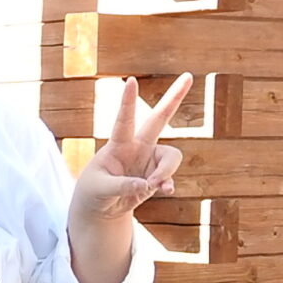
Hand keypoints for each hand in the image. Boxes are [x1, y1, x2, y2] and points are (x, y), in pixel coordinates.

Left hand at [73, 75, 189, 221]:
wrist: (100, 207)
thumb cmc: (93, 192)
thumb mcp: (99, 189)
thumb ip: (122, 186)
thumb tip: (147, 184)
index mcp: (118, 144)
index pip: (124, 120)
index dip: (128, 101)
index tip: (131, 80)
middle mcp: (137, 146)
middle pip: (159, 119)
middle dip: (174, 98)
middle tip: (189, 75)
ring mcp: (149, 160)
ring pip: (172, 156)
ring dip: (166, 171)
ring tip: (152, 185)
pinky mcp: (157, 176)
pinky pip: (170, 177)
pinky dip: (167, 185)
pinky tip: (164, 190)